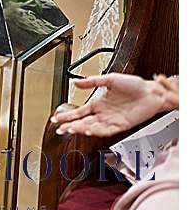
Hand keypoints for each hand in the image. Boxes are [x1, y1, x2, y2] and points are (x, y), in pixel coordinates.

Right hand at [52, 73, 171, 136]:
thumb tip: (75, 82)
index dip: (67, 116)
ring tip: (70, 129)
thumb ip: (92, 81)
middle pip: (82, 122)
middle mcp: (103, 113)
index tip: (56, 118)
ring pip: (92, 127)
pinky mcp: (121, 125)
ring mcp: (111, 120)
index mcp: (99, 103)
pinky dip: (97, 131)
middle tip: (59, 129)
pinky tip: (88, 130)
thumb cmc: (135, 85)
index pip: (79, 112)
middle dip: (70, 125)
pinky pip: (106, 130)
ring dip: (80, 129)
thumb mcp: (109, 79)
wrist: (152, 92)